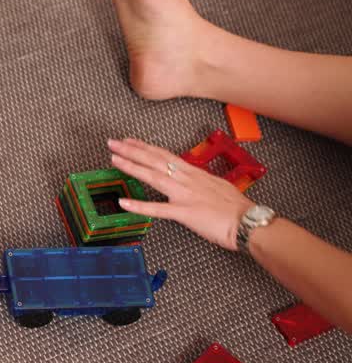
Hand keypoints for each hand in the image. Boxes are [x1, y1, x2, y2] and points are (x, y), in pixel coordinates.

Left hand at [108, 138, 253, 249]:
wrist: (249, 221)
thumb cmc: (236, 207)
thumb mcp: (216, 186)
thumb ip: (199, 182)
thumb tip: (190, 180)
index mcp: (194, 173)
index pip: (165, 155)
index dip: (145, 147)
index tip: (130, 141)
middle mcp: (187, 180)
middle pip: (155, 160)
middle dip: (132, 150)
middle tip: (113, 143)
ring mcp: (184, 195)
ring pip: (154, 176)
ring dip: (132, 167)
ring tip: (114, 159)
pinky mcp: (185, 213)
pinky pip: (157, 209)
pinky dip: (139, 206)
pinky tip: (124, 202)